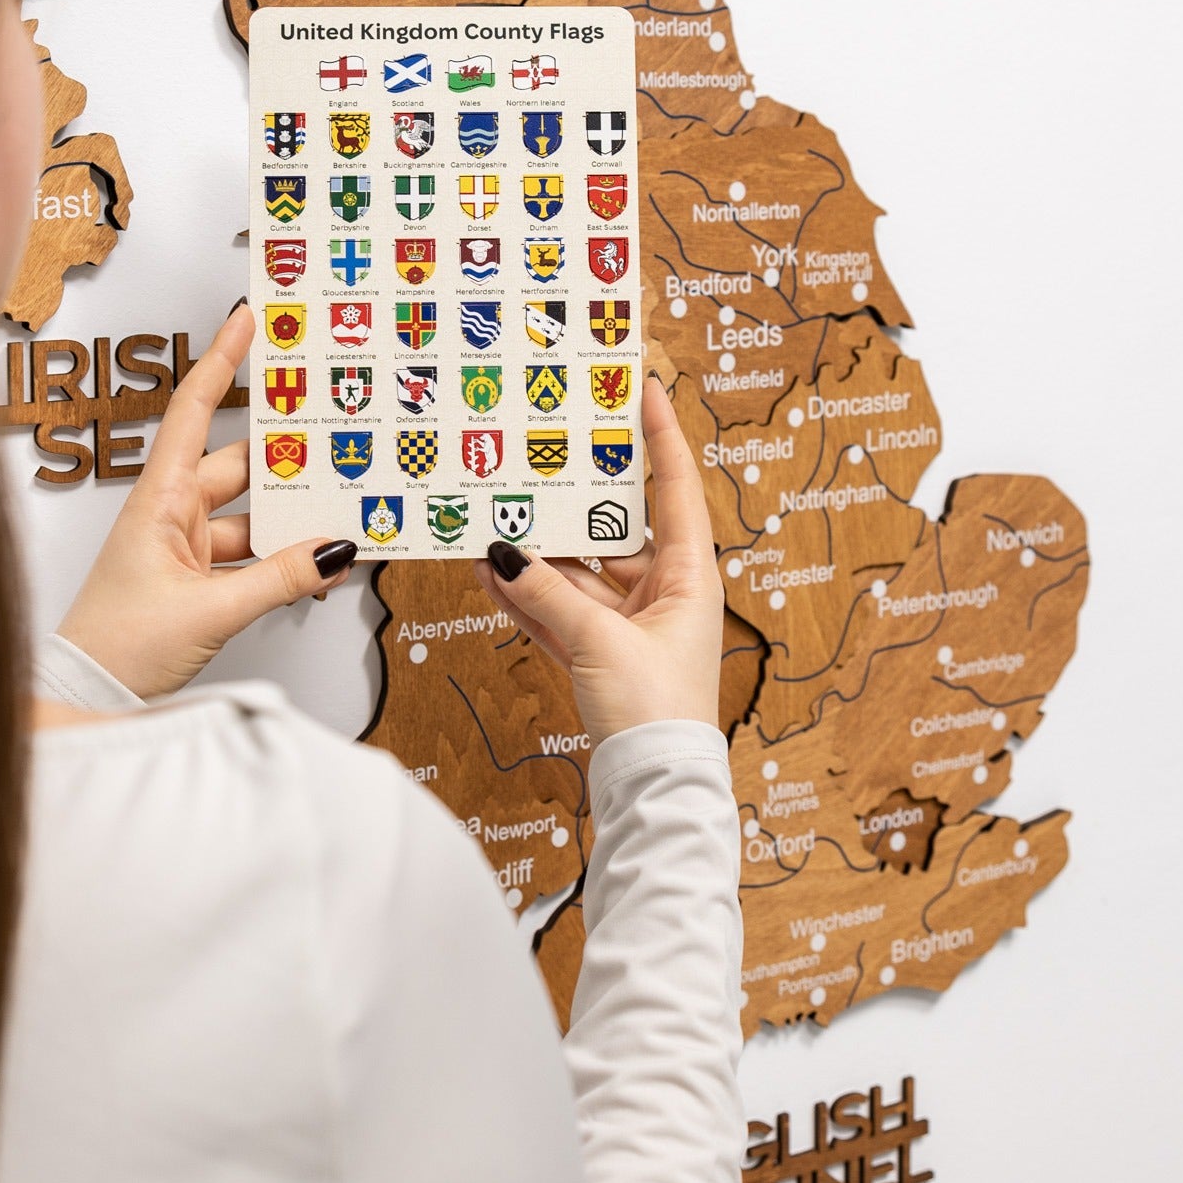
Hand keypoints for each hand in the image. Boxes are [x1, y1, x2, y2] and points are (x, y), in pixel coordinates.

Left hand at [55, 304, 357, 697]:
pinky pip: (250, 555)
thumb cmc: (116, 647)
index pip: (194, 411)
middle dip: (287, 460)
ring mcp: (183, 546)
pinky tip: (315, 572)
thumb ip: (279, 580)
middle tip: (332, 436)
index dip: (222, 361)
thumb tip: (332, 551)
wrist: (85, 699)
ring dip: (292, 524)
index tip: (247, 320)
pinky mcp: (195, 579)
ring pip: (252, 516)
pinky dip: (282, 563)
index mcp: (159, 499)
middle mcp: (170, 513)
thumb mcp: (210, 610)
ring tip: (341, 520)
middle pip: (239, 467)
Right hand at [473, 373, 720, 746]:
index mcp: (691, 576)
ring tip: (494, 516)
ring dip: (538, 553)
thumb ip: (549, 594)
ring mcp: (631, 626)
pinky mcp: (600, 657)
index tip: (640, 386)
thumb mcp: (600, 642)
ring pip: (578, 572)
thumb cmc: (656, 715)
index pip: (675, 487)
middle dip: (574, 497)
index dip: (660, 435)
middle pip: (616, 528)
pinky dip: (528, 597)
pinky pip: (559, 612)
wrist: (652, 796)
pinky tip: (490, 574)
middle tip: (543, 450)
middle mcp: (665, 594)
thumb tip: (505, 553)